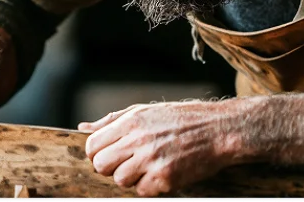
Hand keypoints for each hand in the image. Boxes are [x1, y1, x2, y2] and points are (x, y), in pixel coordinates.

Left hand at [79, 99, 250, 195]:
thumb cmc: (182, 119)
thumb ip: (112, 121)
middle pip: (102, 165)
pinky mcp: (166, 177)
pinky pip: (143, 192)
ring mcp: (152, 160)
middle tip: (126, 164)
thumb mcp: (144, 111)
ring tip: (147, 168)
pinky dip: (150, 187)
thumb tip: (83, 127)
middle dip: (109, 168)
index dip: (96, 154)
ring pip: (120, 181)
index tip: (109, 155)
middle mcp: (139, 140)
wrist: (220, 130)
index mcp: (131, 121)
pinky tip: (161, 175)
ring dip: (131, 179)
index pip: (93, 145)